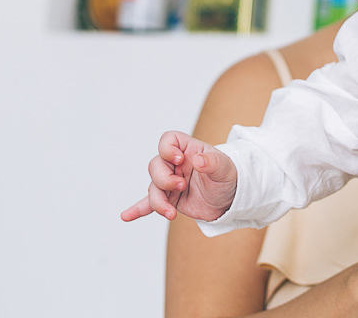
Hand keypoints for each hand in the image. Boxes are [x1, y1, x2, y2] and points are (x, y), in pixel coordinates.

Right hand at [120, 130, 237, 222]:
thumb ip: (213, 162)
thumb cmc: (228, 177)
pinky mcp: (168, 199)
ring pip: (152, 188)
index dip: (167, 149)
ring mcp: (170, 182)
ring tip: (171, 213)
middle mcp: (175, 164)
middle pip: (155, 166)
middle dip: (164, 179)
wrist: (230, 199)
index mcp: (188, 149)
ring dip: (158, 201)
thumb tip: (199, 160)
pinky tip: (126, 216)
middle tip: (181, 186)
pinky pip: (149, 204)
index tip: (178, 159)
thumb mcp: (225, 168)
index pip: (168, 140)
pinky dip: (138, 210)